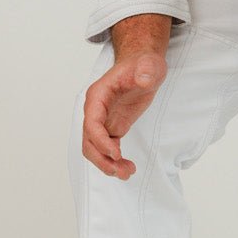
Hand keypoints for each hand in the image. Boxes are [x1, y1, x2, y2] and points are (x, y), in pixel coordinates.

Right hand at [82, 51, 167, 179]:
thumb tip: (143, 79)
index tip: (116, 153)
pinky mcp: (112, 127)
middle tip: (121, 171)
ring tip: (127, 173)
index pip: (92, 123)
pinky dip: (114, 160)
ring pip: (95, 149)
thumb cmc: (143, 64)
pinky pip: (106, 148)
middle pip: (89, 141)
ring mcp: (102, 120)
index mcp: (98, 95)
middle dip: (102, 159)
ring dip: (107, 164)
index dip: (101, 141)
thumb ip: (146, 71)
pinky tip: (127, 167)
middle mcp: (95, 110)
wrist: (144, 65)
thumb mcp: (149, 65)